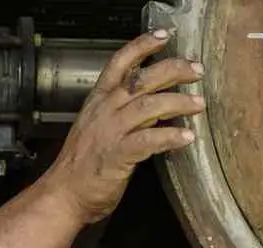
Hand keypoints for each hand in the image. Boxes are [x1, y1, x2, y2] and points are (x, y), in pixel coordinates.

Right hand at [44, 31, 204, 225]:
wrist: (63, 194)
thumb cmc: (81, 169)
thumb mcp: (98, 131)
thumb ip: (124, 117)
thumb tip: (153, 112)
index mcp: (99, 101)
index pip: (121, 63)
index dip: (142, 45)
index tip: (164, 37)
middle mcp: (106, 111)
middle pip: (143, 79)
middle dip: (173, 70)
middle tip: (196, 71)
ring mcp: (112, 131)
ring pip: (150, 105)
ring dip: (179, 102)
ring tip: (198, 104)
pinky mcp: (119, 154)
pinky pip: (150, 140)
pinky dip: (171, 137)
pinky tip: (187, 137)